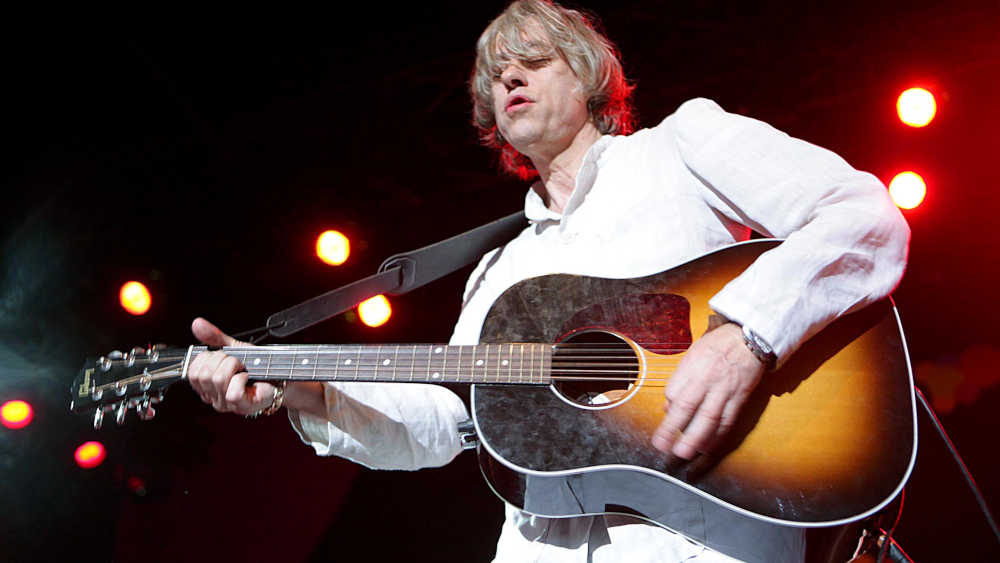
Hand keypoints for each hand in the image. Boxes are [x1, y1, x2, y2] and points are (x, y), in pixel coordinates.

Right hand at [188, 317, 278, 415]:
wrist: (280, 375)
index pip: (192, 372)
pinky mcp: (241, 407)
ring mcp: (226, 404)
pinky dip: (241, 379)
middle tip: (236, 361)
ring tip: (243, 368)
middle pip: (204, 374)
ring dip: (233, 366)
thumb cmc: (257, 366)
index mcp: (206, 385)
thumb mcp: (234, 348)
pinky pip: (232, 392)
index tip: (222, 355)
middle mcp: (213, 396)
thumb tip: (197, 324)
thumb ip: (214, 338)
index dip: (207, 358)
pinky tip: (247, 378)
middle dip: (222, 360)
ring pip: (217, 380)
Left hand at [651, 322, 763, 458]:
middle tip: (663, 445)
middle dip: (673, 428)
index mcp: (692, 366)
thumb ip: (680, 379)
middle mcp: (706, 379)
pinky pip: (727, 420)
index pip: (673, 390)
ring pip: (708, 418)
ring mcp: (724, 390)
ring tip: (684, 452)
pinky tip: (708, 446)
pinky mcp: (739, 398)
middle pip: (687, 406)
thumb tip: (670, 405)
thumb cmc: (718, 345)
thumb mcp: (693, 354)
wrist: (750, 339)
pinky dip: (717, 436)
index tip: (666, 418)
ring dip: (695, 438)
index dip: (667, 408)